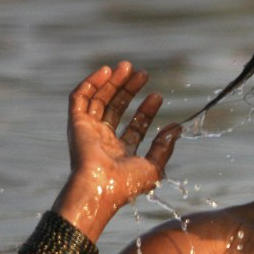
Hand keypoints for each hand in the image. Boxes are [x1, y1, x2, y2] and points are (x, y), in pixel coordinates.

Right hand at [61, 62, 180, 233]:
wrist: (101, 186)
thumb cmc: (127, 182)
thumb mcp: (154, 166)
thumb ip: (164, 147)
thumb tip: (177, 128)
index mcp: (121, 152)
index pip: (134, 126)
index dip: (146, 111)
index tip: (158, 96)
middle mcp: (103, 141)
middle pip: (116, 109)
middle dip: (129, 90)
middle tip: (144, 74)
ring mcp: (89, 131)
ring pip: (99, 100)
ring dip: (113, 83)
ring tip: (128, 67)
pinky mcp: (76, 123)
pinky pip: (80, 98)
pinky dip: (91, 83)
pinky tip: (106, 71)